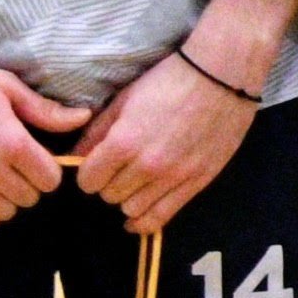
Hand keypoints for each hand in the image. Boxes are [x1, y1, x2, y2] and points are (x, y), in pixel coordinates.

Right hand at [0, 40, 88, 232]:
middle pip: (28, 198)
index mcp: (11, 142)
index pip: (50, 181)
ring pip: (3, 214)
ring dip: (3, 199)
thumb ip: (45, 110)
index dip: (46, 170)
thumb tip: (83, 118)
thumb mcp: (5, 86)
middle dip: (26, 184)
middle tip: (12, 166)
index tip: (35, 159)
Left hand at [76, 48, 256, 235]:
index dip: (88, 173)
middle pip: (109, 196)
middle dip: (109, 183)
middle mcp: (147, 165)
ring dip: (128, 198)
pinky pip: (162, 217)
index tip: (95, 166)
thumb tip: (75, 156)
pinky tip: (137, 219)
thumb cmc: (169, 80)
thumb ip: (98, 131)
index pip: (88, 180)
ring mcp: (174, 177)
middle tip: (118, 169)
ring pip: (132, 209)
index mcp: (124, 141)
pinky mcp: (197, 183)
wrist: (222, 76)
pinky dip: (144, 221)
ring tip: (135, 184)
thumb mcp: (125, 99)